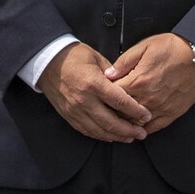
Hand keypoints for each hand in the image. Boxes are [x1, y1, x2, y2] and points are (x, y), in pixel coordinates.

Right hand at [36, 44, 150, 142]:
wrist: (47, 62)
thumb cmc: (74, 56)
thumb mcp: (97, 58)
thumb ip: (113, 73)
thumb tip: (128, 85)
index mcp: (94, 83)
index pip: (120, 102)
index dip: (136, 111)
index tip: (147, 116)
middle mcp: (84, 100)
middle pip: (111, 122)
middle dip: (129, 130)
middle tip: (142, 133)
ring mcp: (75, 110)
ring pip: (99, 130)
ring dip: (117, 136)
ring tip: (130, 137)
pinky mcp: (69, 116)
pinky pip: (87, 130)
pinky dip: (101, 136)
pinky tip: (111, 136)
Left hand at [107, 33, 194, 137]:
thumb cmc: (173, 48)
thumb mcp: (144, 47)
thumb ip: (124, 62)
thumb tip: (109, 74)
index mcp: (137, 81)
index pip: (112, 95)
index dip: (104, 94)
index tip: (101, 93)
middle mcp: (147, 98)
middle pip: (120, 112)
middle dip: (111, 110)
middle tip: (106, 108)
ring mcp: (159, 108)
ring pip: (135, 122)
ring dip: (125, 122)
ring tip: (119, 118)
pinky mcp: (171, 114)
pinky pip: (153, 127)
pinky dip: (143, 128)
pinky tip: (137, 126)